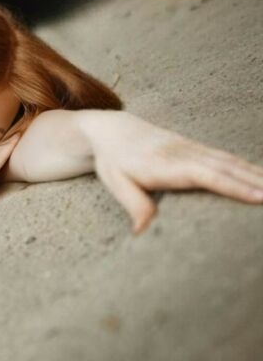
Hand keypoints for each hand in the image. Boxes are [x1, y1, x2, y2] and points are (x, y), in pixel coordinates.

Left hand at [78, 111, 262, 233]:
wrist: (112, 129)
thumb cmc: (113, 160)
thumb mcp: (116, 182)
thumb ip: (134, 204)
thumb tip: (143, 232)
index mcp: (165, 164)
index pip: (206, 176)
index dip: (233, 186)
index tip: (259, 197)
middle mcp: (183, 153)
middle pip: (226, 168)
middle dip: (257, 182)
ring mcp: (191, 148)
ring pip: (231, 161)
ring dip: (257, 174)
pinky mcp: (195, 147)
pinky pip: (226, 157)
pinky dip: (248, 166)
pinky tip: (262, 176)